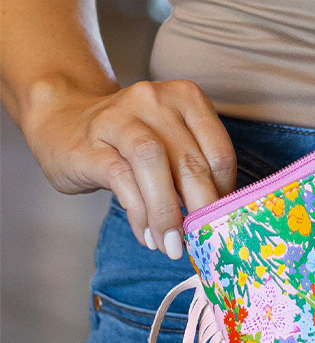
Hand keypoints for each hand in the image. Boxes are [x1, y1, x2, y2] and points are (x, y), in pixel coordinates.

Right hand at [22, 78, 236, 255]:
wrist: (63, 123)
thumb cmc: (129, 139)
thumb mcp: (169, 140)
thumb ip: (193, 167)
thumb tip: (216, 217)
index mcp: (185, 97)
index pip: (219, 152)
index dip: (223, 194)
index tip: (219, 221)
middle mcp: (154, 101)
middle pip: (189, 161)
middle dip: (200, 210)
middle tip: (203, 241)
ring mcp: (119, 119)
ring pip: (153, 165)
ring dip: (166, 212)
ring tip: (171, 245)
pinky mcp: (90, 145)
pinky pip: (121, 181)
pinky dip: (139, 213)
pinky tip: (146, 235)